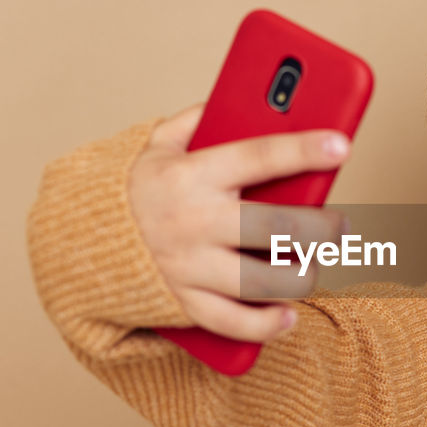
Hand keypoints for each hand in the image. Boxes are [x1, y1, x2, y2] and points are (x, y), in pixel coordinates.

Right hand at [128, 102, 350, 341]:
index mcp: (192, 175)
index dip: (302, 150)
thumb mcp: (159, 145)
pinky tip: (288, 316)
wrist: (85, 242)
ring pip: (262, 281)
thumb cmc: (142, 189)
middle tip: (341, 225)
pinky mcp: (185, 301)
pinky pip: (232, 322)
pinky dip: (265, 325)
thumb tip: (251, 100)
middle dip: (321, 228)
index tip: (341, 145)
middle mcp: (193, 222)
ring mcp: (190, 266)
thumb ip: (200, 120)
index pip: (257, 157)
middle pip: (275, 228)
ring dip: (301, 277)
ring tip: (315, 265)